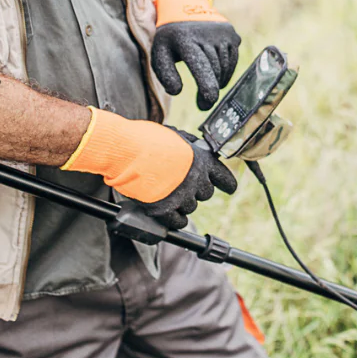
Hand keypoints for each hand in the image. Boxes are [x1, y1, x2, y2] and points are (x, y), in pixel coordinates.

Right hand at [60, 108, 236, 228]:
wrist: (126, 151)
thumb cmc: (147, 139)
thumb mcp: (175, 135)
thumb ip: (188, 144)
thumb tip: (194, 145)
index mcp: (201, 160)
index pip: (224, 177)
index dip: (227, 184)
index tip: (230, 188)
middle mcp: (196, 180)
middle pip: (206, 194)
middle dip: (197, 191)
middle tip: (183, 185)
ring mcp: (181, 196)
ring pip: (191, 207)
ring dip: (183, 203)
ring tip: (170, 193)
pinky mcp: (165, 209)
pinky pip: (177, 222)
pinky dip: (175, 220)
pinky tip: (171, 216)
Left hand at [151, 0, 240, 109]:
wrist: (185, 8)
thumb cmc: (171, 39)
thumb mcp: (160, 54)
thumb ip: (165, 75)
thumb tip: (177, 91)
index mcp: (185, 39)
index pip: (200, 65)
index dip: (206, 86)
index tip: (208, 102)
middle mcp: (206, 34)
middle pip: (214, 71)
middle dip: (209, 91)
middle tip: (203, 105)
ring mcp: (222, 33)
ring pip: (225, 67)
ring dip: (218, 81)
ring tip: (208, 86)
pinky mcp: (232, 35)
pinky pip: (233, 60)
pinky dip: (226, 72)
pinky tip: (217, 75)